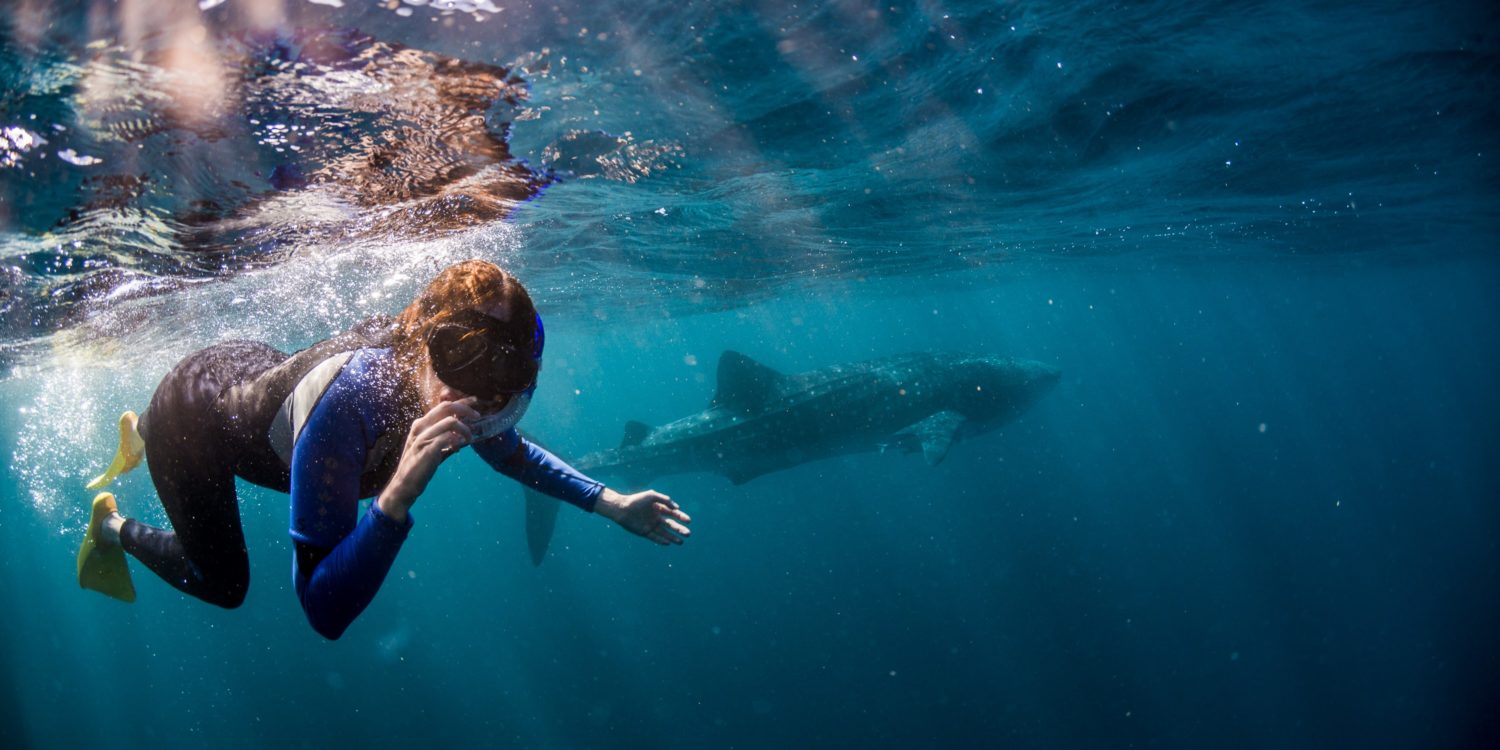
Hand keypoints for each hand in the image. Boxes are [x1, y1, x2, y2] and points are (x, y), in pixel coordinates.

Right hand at [377, 397, 480, 521]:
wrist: (405, 484)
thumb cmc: (420, 465)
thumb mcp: (432, 447)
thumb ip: (446, 439)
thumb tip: (463, 436)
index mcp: (422, 424)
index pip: (443, 406)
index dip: (461, 401)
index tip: (474, 400)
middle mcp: (420, 426)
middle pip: (446, 407)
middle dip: (465, 409)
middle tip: (477, 416)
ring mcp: (422, 437)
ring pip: (450, 422)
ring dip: (464, 429)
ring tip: (469, 439)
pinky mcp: (427, 449)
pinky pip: (447, 437)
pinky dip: (457, 440)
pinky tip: (457, 448)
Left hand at [596, 488, 691, 545]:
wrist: (621, 508)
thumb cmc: (636, 500)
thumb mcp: (652, 496)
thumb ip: (665, 500)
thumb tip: (676, 507)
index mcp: (659, 508)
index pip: (673, 514)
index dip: (681, 517)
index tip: (688, 520)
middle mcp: (656, 518)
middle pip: (671, 525)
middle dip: (680, 529)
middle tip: (688, 533)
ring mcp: (651, 525)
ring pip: (665, 533)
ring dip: (673, 537)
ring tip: (681, 542)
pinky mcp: (644, 532)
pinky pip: (655, 537)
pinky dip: (661, 540)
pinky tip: (668, 543)